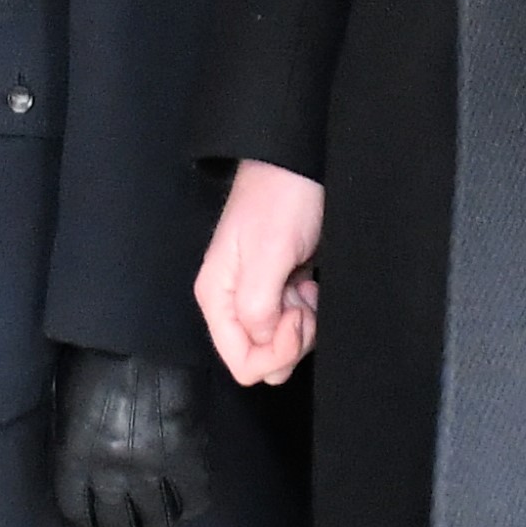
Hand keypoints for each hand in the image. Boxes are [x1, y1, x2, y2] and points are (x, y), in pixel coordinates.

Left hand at [48, 350, 220, 526]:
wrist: (139, 332)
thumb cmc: (95, 357)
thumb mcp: (68, 404)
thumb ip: (75, 442)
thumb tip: (85, 466)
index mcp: (73, 457)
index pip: (77, 512)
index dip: (88, 526)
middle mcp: (109, 472)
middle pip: (118, 525)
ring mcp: (151, 467)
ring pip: (157, 519)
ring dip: (158, 523)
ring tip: (160, 519)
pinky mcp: (186, 455)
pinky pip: (194, 498)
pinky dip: (192, 503)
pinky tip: (189, 499)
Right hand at [196, 161, 325, 385]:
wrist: (298, 165)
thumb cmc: (281, 199)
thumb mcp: (268, 254)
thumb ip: (257, 307)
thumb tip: (260, 340)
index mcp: (216, 297)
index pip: (240, 361)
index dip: (275, 352)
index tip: (296, 318)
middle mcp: (231, 301)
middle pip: (260, 355)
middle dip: (291, 341)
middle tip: (304, 303)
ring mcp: (254, 295)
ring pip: (279, 342)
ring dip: (302, 323)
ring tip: (307, 287)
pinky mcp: (276, 287)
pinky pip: (292, 322)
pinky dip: (307, 310)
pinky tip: (309, 282)